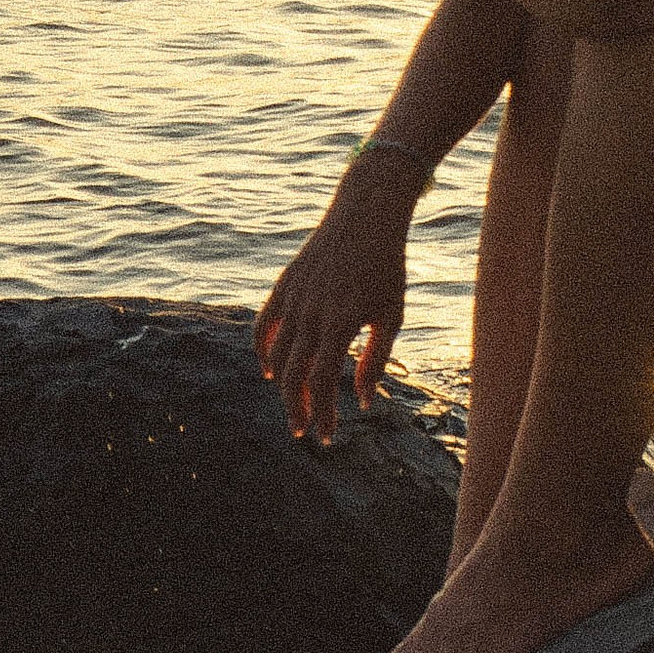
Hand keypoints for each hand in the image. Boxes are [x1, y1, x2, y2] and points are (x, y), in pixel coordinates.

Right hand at [255, 157, 417, 447]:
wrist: (366, 216)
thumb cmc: (387, 267)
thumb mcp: (391, 315)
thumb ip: (375, 360)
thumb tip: (362, 401)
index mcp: (339, 323)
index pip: (322, 383)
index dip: (323, 414)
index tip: (327, 437)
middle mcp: (310, 314)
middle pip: (294, 377)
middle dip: (298, 410)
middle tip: (304, 432)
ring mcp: (293, 299)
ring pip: (276, 356)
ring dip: (283, 386)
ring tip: (296, 404)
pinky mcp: (284, 286)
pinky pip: (264, 326)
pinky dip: (262, 351)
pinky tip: (271, 370)